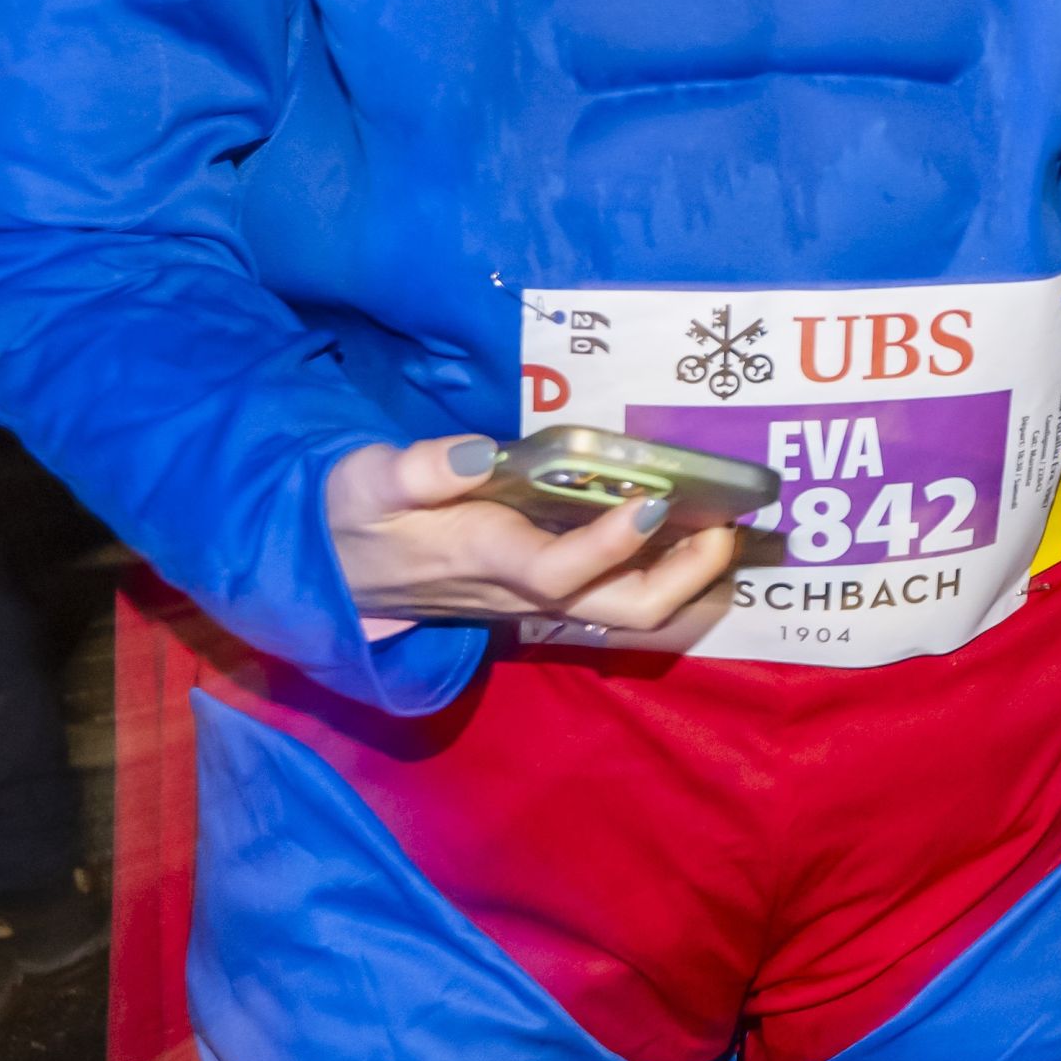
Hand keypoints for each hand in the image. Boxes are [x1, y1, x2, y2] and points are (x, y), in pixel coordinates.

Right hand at [324, 435, 741, 646]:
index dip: (611, 544)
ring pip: (625, 610)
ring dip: (685, 579)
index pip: (557, 570)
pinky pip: (616, 597)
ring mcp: (537, 598)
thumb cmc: (353, 517)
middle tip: (727, 527)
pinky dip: (665, 572)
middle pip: (618, 609)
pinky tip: (694, 535)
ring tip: (726, 530)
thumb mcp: (365, 483)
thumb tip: (479, 450)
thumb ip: (418, 469)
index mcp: (481, 558)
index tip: (659, 498)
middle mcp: (521, 589)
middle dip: (682, 578)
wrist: (333, 570)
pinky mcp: (543, 591)